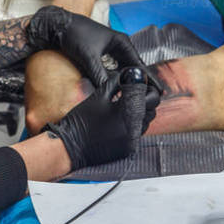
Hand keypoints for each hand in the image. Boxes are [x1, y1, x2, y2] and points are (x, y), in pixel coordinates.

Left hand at [26, 5, 146, 89]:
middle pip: (134, 68)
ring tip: (140, 95)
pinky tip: (120, 90)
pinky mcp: (101, 56)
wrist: (58, 25)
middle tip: (153, 97)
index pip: (139, 64)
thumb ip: (99, 74)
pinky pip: (113, 70)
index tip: (159, 90)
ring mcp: (111, 51)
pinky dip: (117, 79)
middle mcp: (119, 46)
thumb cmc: (75, 34)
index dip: (149, 79)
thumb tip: (107, 92)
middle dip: (142, 81)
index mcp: (122, 42)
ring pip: (124, 70)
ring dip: (130, 81)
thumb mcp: (89, 56)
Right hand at [44, 67, 158, 169]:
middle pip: (153, 107)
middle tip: (135, 89)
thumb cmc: (80, 121)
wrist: (70, 147)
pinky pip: (139, 132)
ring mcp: (133, 140)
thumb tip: (130, 74)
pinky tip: (121, 119)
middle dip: (146, 96)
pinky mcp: (129, 149)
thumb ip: (118, 82)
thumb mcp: (99, 96)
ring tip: (126, 104)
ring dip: (141, 110)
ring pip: (148, 119)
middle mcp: (134, 128)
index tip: (138, 79)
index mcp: (127, 112)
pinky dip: (135, 123)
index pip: (149, 93)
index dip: (144, 84)